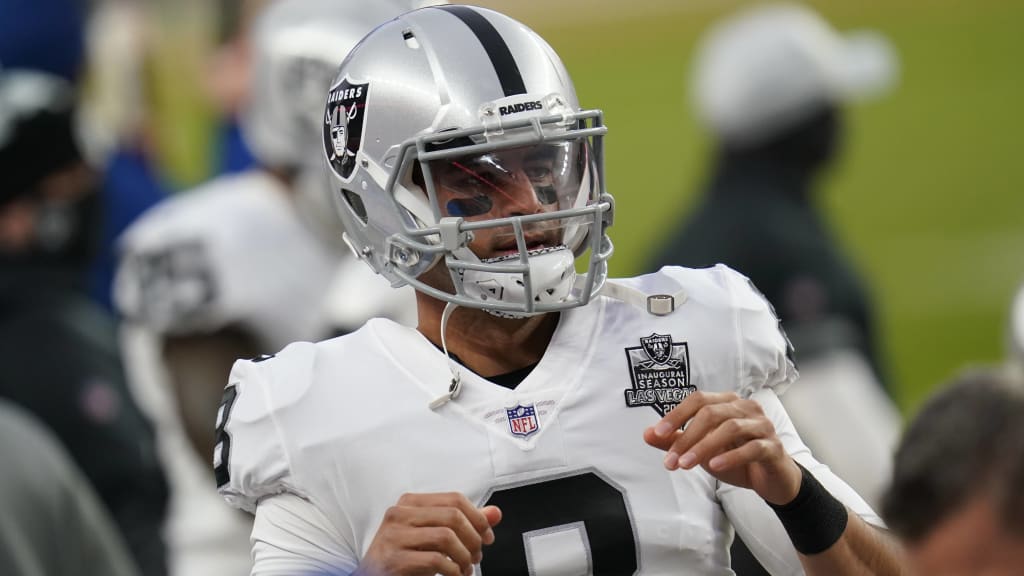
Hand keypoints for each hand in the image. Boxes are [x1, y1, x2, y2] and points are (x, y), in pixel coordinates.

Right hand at [357, 492, 501, 575]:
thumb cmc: (403, 558)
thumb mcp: (434, 537)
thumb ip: (463, 523)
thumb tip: (494, 513)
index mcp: (409, 503)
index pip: (454, 499)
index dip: (478, 518)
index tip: (486, 536)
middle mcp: (399, 515)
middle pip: (453, 516)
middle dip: (473, 539)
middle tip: (477, 556)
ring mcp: (393, 536)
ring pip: (446, 537)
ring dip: (464, 557)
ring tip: (464, 568)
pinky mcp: (394, 560)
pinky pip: (436, 560)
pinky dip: (453, 571)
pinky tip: (453, 575)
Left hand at [643, 390, 801, 504]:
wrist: (772, 479)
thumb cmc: (736, 457)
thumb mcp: (702, 450)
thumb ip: (676, 440)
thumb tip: (646, 434)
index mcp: (728, 402)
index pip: (698, 399)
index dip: (677, 414)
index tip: (658, 433)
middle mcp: (746, 408)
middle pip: (711, 413)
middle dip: (687, 437)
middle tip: (670, 461)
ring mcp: (762, 425)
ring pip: (730, 428)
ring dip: (704, 447)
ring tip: (686, 465)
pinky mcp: (774, 447)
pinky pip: (753, 447)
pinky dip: (731, 456)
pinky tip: (715, 467)